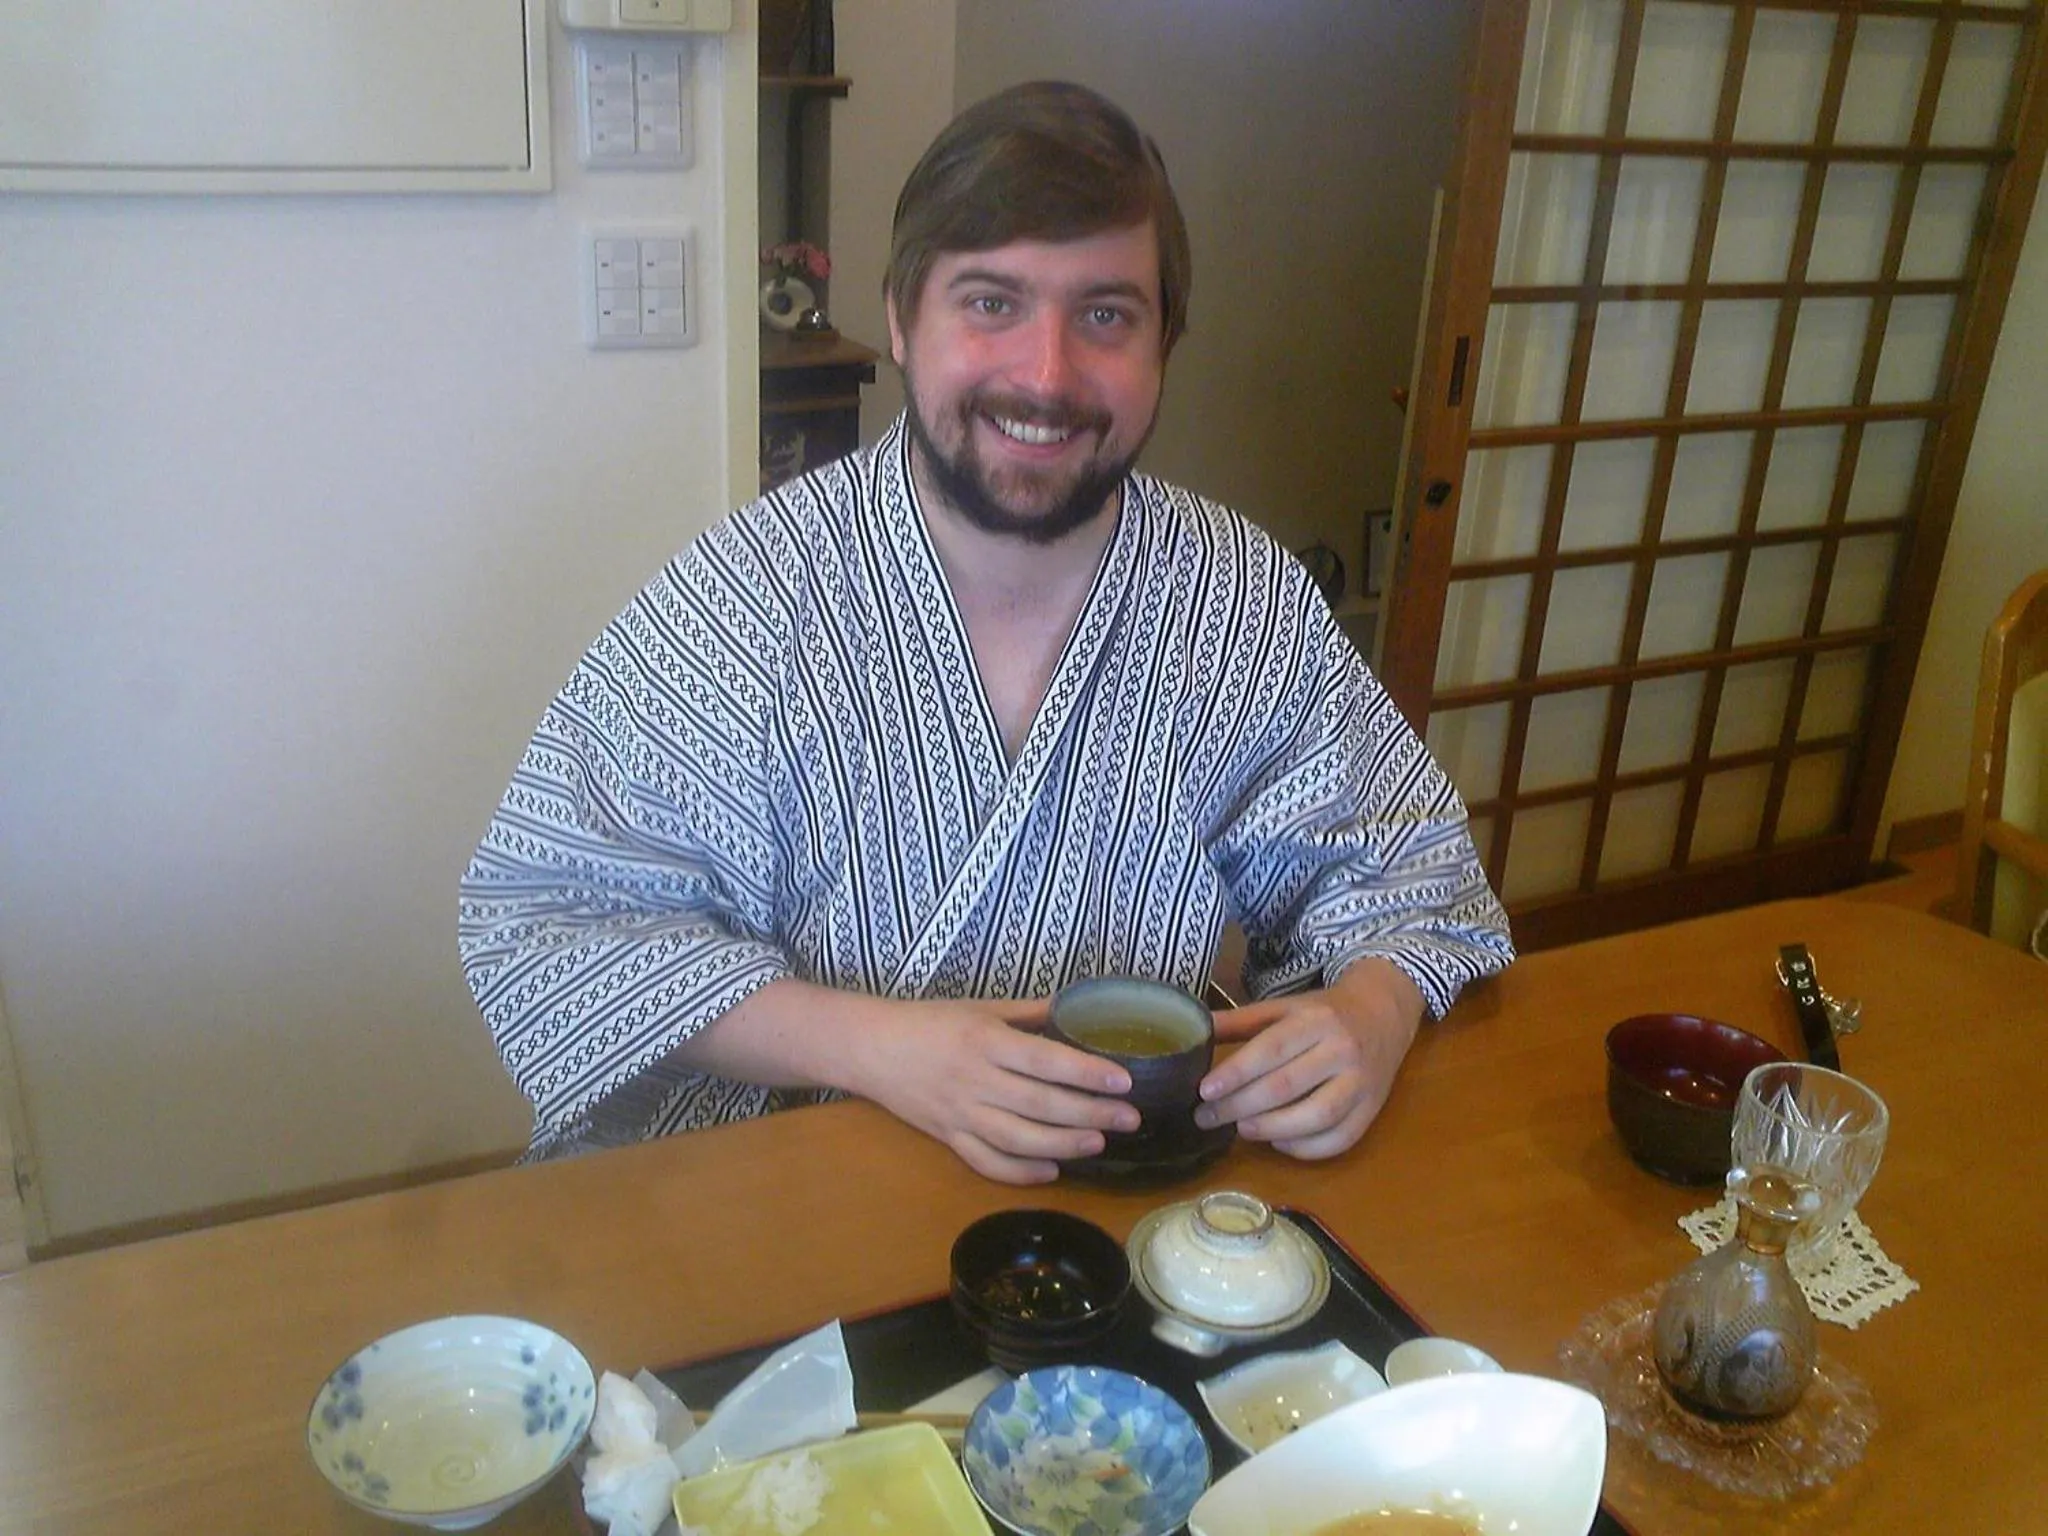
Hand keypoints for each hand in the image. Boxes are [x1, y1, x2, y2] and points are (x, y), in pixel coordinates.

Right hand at [841, 996, 1141, 1183]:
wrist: (869, 1048)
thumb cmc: (928, 1021)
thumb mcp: (979, 1007)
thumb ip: (1028, 1013)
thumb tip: (1077, 1009)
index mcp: (985, 1041)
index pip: (1044, 1061)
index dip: (1086, 1073)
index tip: (1124, 1080)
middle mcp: (975, 1080)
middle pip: (1040, 1104)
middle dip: (1090, 1114)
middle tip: (1129, 1119)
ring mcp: (960, 1114)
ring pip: (1018, 1138)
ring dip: (1063, 1145)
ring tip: (1098, 1143)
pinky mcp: (948, 1138)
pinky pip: (986, 1162)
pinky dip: (1020, 1172)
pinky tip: (1052, 1171)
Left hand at [1193, 959, 1424, 1158]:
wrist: (1383, 1014)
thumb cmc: (1324, 1013)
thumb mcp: (1284, 1007)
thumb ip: (1240, 1021)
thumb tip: (1193, 1034)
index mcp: (1315, 1020)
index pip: (1270, 1049)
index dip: (1235, 1073)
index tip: (1204, 1091)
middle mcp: (1342, 1050)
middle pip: (1286, 1086)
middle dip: (1239, 1107)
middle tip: (1207, 1117)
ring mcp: (1361, 1083)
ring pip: (1315, 1117)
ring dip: (1271, 1129)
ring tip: (1240, 1130)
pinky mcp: (1372, 1110)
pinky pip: (1339, 1139)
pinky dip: (1304, 1148)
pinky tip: (1278, 1141)